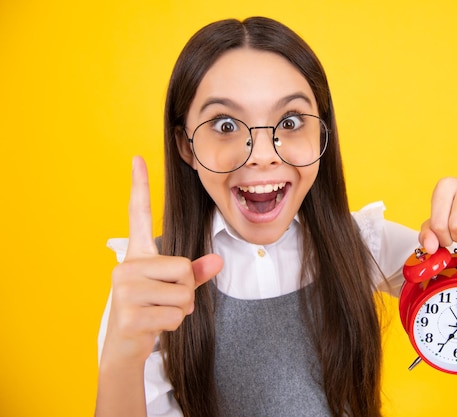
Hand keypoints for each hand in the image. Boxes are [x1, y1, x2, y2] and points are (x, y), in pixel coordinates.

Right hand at [101, 156, 222, 364]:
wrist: (124, 347)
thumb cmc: (151, 310)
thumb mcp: (174, 288)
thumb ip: (195, 273)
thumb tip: (219, 261)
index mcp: (137, 255)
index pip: (139, 215)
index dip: (140, 186)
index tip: (138, 158)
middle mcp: (126, 266)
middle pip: (184, 268)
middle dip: (186, 291)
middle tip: (164, 301)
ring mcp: (124, 290)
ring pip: (183, 294)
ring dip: (181, 310)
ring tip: (158, 313)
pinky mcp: (129, 314)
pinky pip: (175, 315)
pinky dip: (174, 324)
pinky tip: (153, 326)